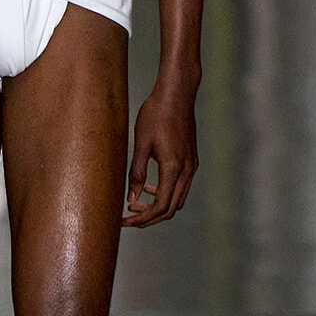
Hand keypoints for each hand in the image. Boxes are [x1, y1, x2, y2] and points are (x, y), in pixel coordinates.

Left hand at [123, 83, 197, 226]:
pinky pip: (180, 186)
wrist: (177, 94)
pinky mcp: (191, 160)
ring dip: (158, 206)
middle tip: (127, 218)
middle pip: (171, 208)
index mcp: (173, 168)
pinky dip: (165, 193)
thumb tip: (131, 199)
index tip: (124, 221)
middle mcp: (187, 170)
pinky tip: (149, 187)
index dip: (142, 219)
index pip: (160, 206)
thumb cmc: (156, 114)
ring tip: (135, 204)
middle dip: (149, 218)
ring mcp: (191, 166)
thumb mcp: (141, 144)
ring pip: (177, 199)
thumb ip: (137, 173)